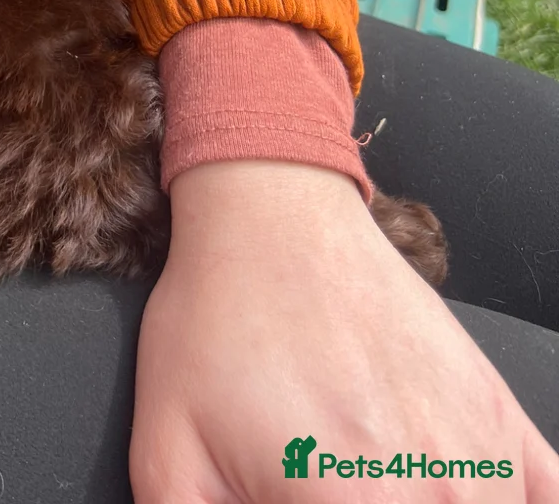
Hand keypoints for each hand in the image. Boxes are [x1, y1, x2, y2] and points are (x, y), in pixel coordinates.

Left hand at [131, 160, 558, 501]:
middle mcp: (428, 486)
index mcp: (347, 503)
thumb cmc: (218, 319)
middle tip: (333, 498)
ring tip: (379, 492)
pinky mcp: (499, 417)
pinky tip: (473, 498)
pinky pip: (547, 496)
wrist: (272, 213)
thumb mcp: (168, 451)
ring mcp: (477, 451)